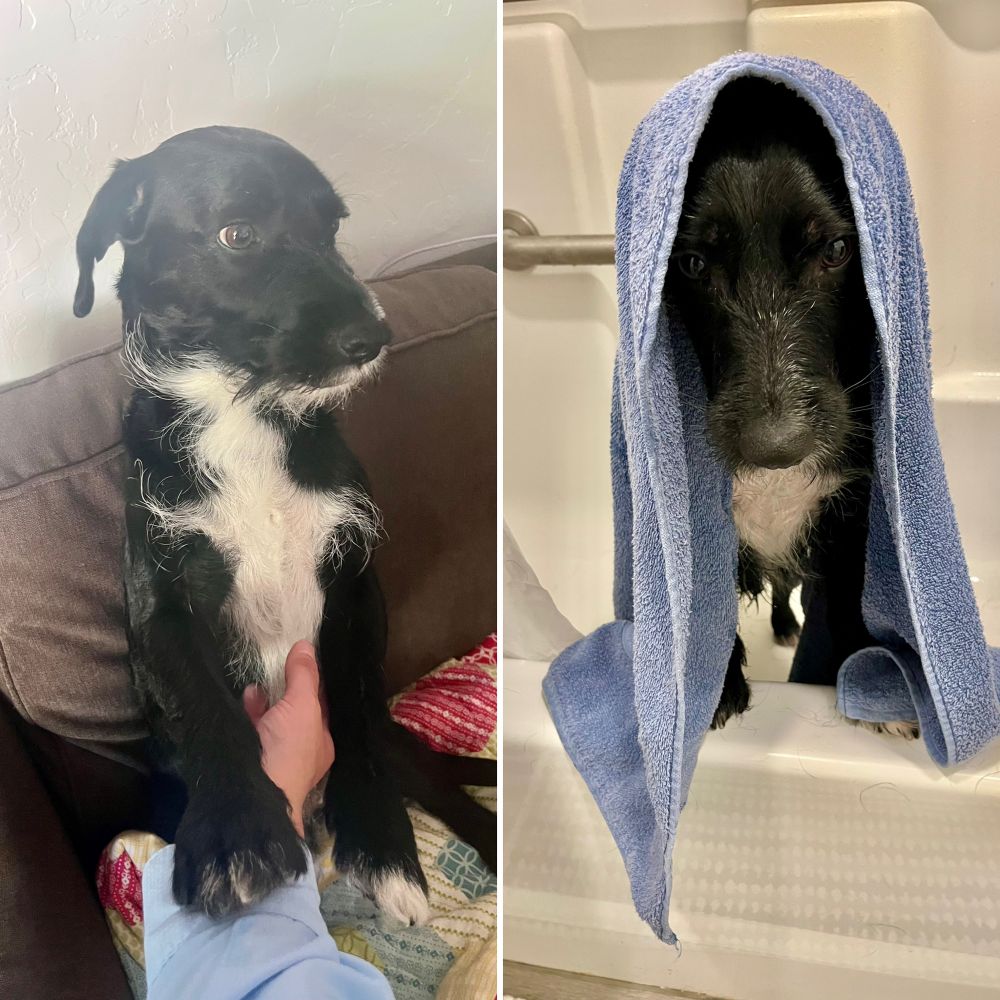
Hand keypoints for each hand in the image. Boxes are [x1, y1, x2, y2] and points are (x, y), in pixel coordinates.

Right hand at [242, 640, 334, 836]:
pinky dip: (249, 715)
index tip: (303, 659)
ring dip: (265, 702)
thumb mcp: (302, 705)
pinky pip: (251, 732)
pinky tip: (244, 698)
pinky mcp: (251, 760)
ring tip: (254, 683)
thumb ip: (304, 676)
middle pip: (295, 714)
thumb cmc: (288, 748)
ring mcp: (274, 758)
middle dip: (286, 692)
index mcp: (321, 741)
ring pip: (272, 724)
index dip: (314, 682)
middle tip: (276, 667)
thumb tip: (307, 645)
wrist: (253, 795)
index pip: (320, 706)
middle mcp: (301, 751)